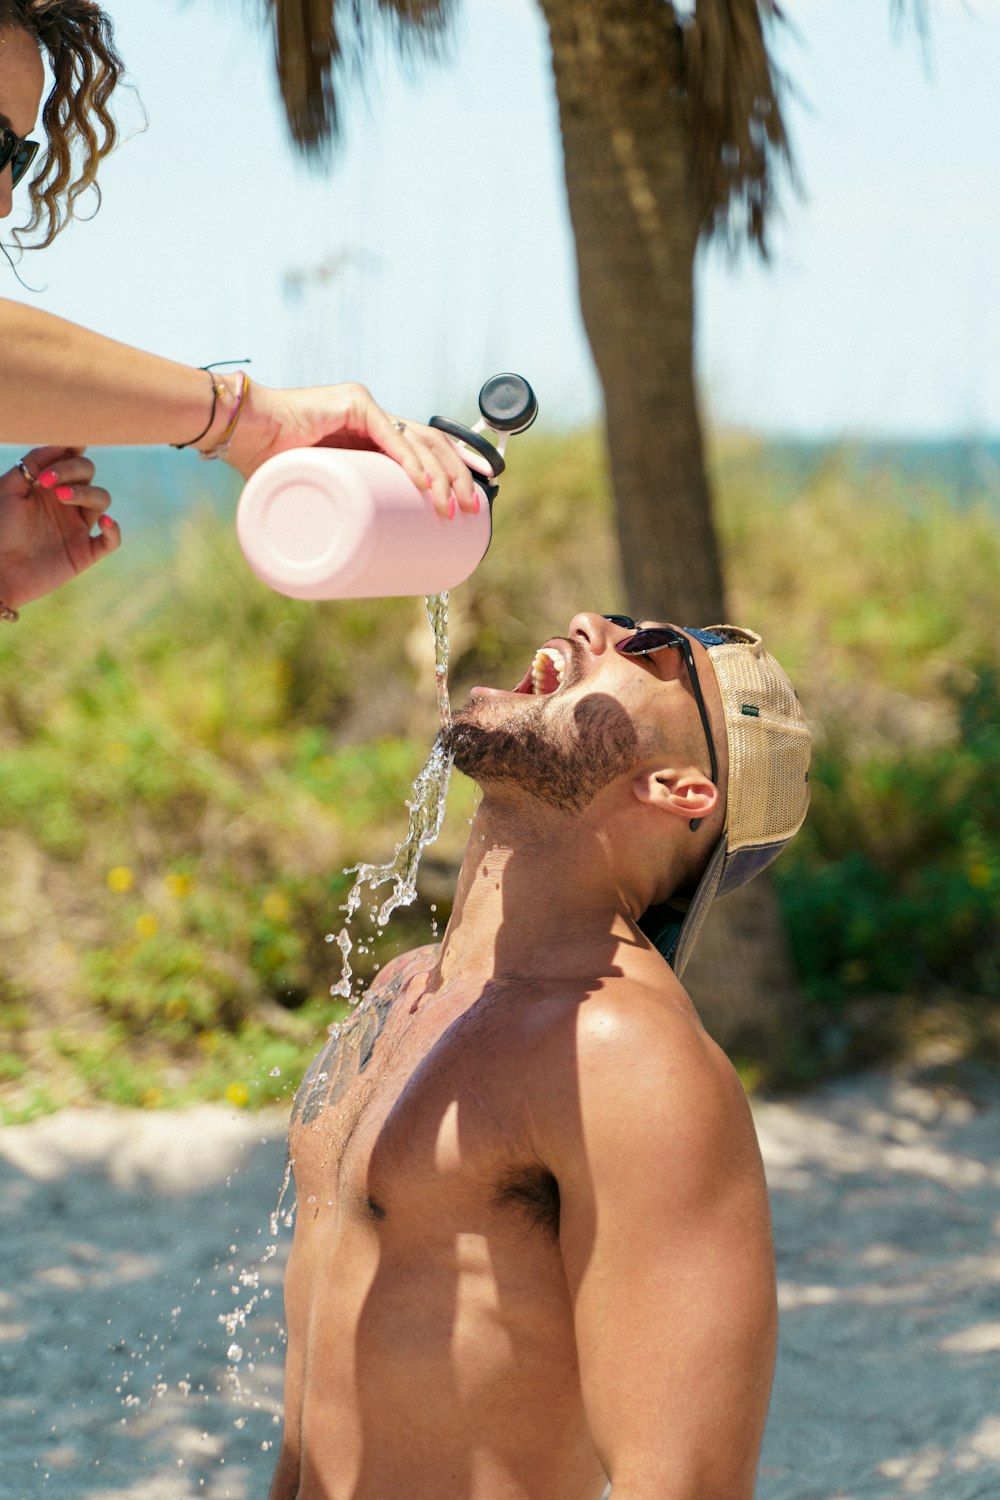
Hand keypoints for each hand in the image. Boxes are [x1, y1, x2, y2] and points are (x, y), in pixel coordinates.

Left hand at [0, 447, 120, 609]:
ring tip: (60, 497)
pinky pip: (111, 539)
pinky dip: (113, 529)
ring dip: (85, 493)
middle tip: (47, 482)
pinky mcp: (85, 552)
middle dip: (72, 470)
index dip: (72, 449)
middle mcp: (66, 503)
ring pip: (102, 499)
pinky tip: (104, 522)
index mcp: (48, 485)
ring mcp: (77, 527)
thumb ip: (33, 463)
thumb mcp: (8, 488)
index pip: (71, 458)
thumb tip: (64, 443)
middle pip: (89, 473)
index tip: (66, 445)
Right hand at [223, 381, 481, 519]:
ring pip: (419, 441)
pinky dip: (409, 460)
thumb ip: (338, 518)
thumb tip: (348, 573)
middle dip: (458, 477)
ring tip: (451, 507)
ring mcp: (366, 408)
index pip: (426, 449)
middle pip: (432, 446)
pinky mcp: (352, 402)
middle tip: (471, 511)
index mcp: (372, 438)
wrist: (238, 434)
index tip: (475, 497)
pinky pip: (390, 434)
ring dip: (441, 475)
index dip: (455, 470)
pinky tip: (423, 483)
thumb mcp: (319, 497)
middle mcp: (375, 419)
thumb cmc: (270, 469)